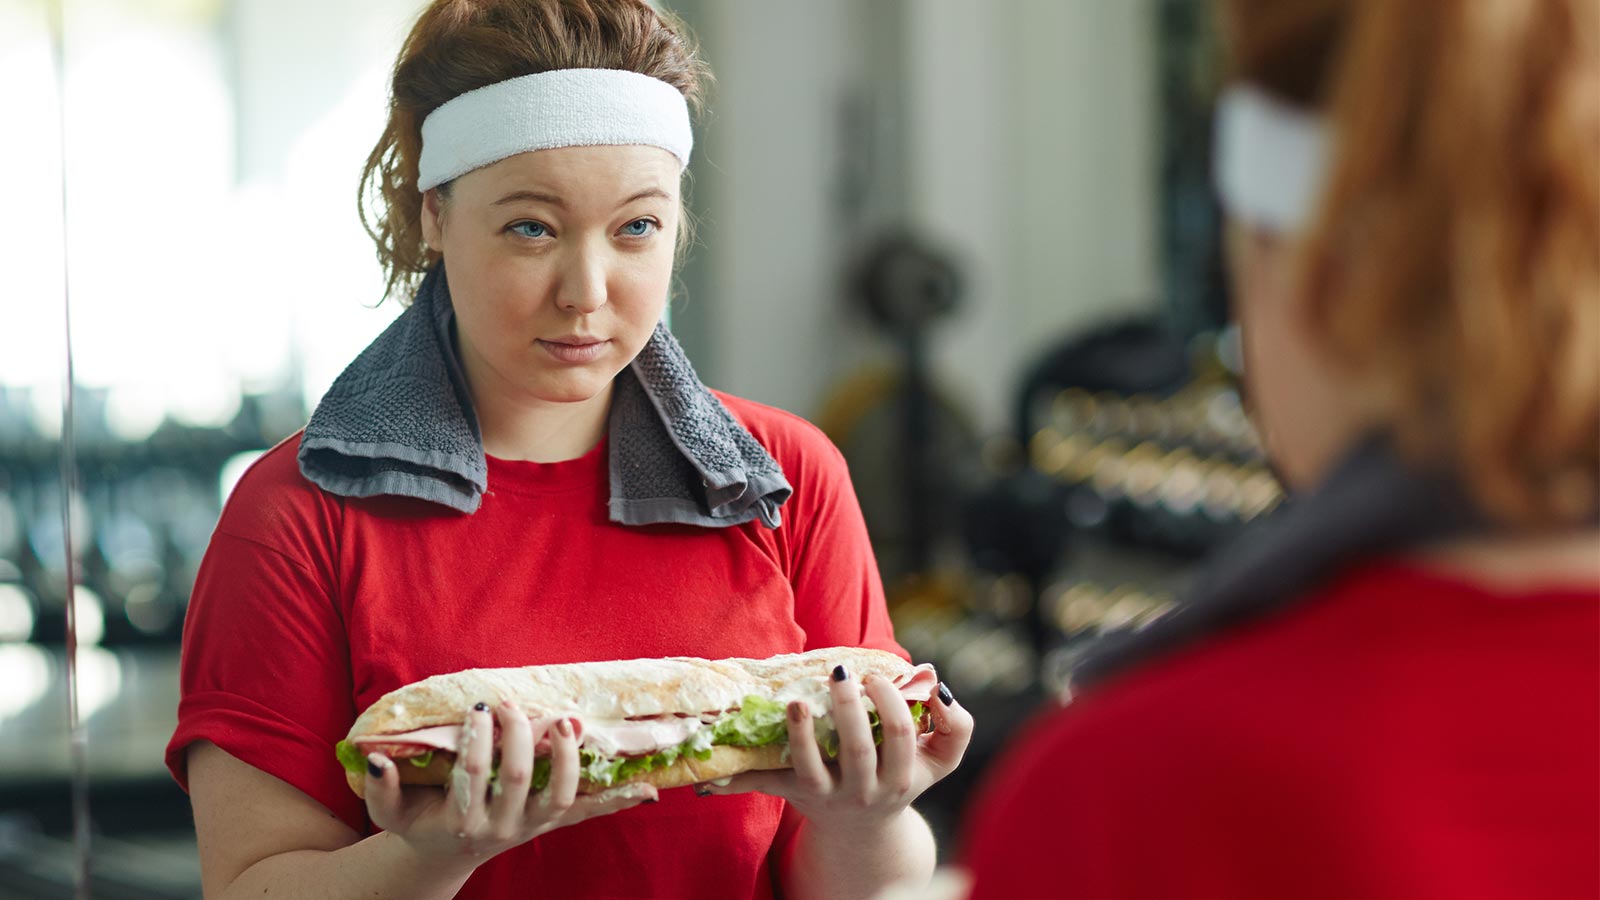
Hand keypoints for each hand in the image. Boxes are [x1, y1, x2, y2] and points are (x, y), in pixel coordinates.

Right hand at [362, 701, 656, 866]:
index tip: (477, 710)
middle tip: (510, 703)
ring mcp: (531, 827)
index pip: (473, 775)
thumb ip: (381, 787)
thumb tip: (375, 758)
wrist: (444, 855)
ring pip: (560, 795)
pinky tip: (648, 789)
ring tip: (566, 721)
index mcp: (462, 820)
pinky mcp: (551, 825)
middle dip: (519, 736)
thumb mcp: (390, 812)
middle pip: (519, 778)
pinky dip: (617, 801)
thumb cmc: (418, 823)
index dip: (478, 740)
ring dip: (570, 757)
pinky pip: (588, 813)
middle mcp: (501, 827)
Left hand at [701, 667, 972, 831]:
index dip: (890, 701)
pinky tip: (711, 771)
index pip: (898, 735)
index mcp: (900, 777)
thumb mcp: (941, 759)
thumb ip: (957, 726)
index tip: (877, 676)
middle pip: (858, 749)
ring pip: (811, 768)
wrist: (865, 830)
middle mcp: (864, 791)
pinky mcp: (794, 794)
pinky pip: (764, 785)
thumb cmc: (903, 775)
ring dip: (801, 734)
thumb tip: (940, 689)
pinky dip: (735, 779)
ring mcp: (826, 795)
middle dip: (849, 707)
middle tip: (841, 673)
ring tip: (797, 703)